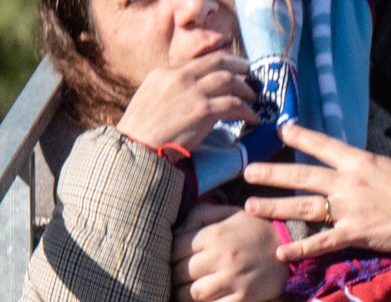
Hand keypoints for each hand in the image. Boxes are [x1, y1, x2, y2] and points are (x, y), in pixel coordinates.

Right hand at [117, 49, 261, 154]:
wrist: (136, 149)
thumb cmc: (138, 135)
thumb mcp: (147, 101)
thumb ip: (167, 94)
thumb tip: (182, 100)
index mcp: (163, 73)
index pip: (197, 63)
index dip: (217, 65)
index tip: (228, 70)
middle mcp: (180, 77)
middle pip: (217, 63)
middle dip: (237, 66)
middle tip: (249, 72)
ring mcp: (193, 92)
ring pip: (229, 82)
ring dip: (245, 90)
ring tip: (254, 98)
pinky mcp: (203, 111)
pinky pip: (233, 106)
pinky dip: (247, 111)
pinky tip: (253, 119)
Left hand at [171, 203, 290, 301]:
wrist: (291, 247)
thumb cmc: (255, 229)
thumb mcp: (229, 212)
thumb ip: (201, 215)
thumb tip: (176, 227)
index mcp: (215, 235)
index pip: (175, 249)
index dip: (169, 255)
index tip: (172, 259)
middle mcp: (221, 258)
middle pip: (180, 273)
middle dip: (173, 277)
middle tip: (175, 278)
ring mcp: (232, 280)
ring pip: (192, 295)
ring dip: (183, 296)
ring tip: (184, 292)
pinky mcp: (243, 299)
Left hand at [240, 124, 390, 265]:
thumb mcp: (385, 168)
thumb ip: (359, 167)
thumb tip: (342, 163)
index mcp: (358, 161)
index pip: (323, 145)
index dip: (300, 136)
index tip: (281, 129)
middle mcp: (349, 182)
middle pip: (302, 176)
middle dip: (272, 174)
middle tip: (247, 171)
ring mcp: (349, 209)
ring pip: (304, 206)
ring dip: (274, 206)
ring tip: (250, 206)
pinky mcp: (354, 234)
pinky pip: (322, 242)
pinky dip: (300, 249)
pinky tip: (281, 253)